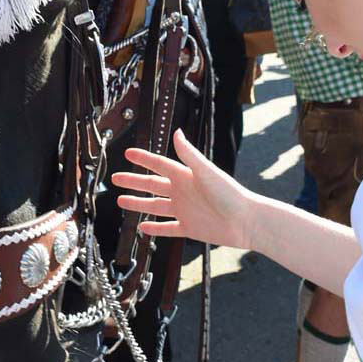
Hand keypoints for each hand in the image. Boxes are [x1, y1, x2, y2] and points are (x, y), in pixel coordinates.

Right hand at [112, 129, 256, 249]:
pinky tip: (142, 227)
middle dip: (134, 181)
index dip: (144, 159)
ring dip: (138, 203)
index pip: (159, 165)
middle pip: (152, 185)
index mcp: (186, 176)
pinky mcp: (189, 228)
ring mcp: (184, 210)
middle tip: (116, 177)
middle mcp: (183, 191)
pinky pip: (167, 228)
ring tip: (121, 200)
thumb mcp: (206, 171)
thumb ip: (190, 154)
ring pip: (155, 206)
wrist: (246, 221)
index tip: (128, 153)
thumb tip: (178, 133)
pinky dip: (154, 228)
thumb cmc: (230, 194)